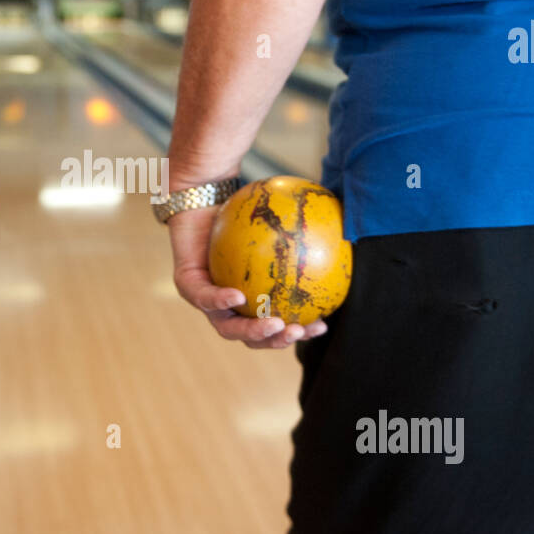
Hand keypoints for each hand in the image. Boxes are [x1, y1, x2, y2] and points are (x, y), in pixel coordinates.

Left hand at [168, 206, 327, 348]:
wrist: (201, 194)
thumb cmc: (243, 209)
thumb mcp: (279, 220)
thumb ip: (305, 231)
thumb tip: (347, 231)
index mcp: (250, 299)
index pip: (276, 324)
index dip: (297, 331)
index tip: (321, 325)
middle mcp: (228, 305)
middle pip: (253, 337)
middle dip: (276, 340)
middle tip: (298, 332)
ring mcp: (205, 299)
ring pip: (228, 327)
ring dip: (253, 330)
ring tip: (276, 324)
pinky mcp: (186, 285)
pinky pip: (204, 297)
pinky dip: (221, 300)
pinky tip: (238, 296)